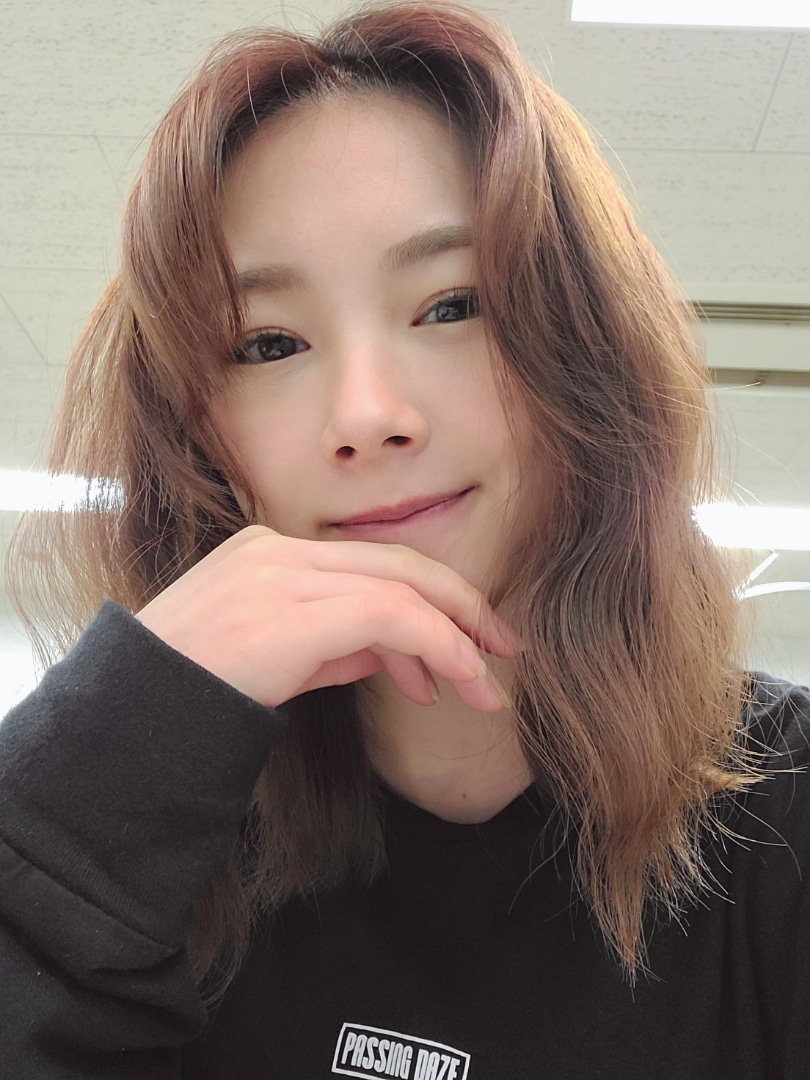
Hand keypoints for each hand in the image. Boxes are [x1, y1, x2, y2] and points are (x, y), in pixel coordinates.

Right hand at [135, 525, 514, 710]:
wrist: (133, 717)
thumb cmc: (196, 691)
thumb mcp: (276, 662)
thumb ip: (334, 647)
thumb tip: (393, 654)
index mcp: (270, 552)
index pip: (371, 566)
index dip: (428, 603)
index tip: (463, 646)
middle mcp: (281, 551)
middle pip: (398, 563)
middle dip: (461, 606)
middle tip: (501, 648)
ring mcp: (285, 575)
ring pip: (402, 587)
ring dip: (455, 637)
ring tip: (482, 687)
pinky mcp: (294, 612)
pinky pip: (390, 616)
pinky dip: (435, 647)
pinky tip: (455, 683)